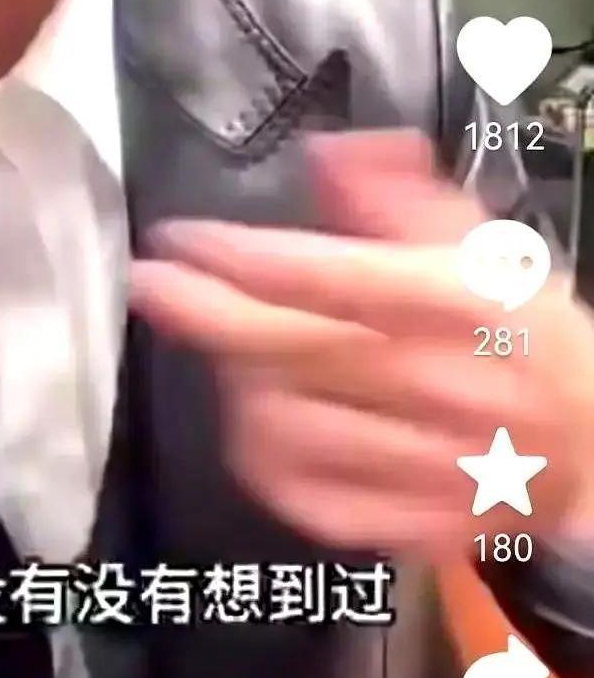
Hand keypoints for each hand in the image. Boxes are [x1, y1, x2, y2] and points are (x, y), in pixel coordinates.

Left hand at [130, 131, 593, 556]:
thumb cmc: (526, 333)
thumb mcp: (484, 245)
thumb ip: (403, 196)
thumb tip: (328, 152)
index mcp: (465, 304)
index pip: (332, 278)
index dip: (242, 256)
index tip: (180, 238)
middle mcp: (445, 383)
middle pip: (294, 350)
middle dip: (206, 312)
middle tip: (150, 282)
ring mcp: (429, 465)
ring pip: (291, 425)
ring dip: (237, 382)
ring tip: (226, 349)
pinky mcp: (414, 525)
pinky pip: (311, 499)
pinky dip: (266, 461)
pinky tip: (254, 420)